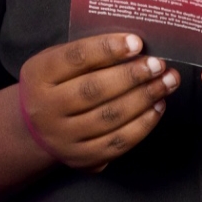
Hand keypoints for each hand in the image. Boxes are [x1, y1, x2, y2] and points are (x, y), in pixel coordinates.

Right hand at [18, 33, 179, 171]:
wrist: (34, 128)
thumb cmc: (57, 82)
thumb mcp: (58, 60)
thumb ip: (89, 52)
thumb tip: (136, 45)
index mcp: (39, 75)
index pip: (76, 58)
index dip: (108, 48)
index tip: (137, 43)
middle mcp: (46, 109)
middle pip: (94, 90)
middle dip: (132, 75)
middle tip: (159, 64)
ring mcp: (62, 138)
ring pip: (109, 117)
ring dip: (144, 98)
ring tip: (167, 82)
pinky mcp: (80, 159)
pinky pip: (116, 143)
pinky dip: (142, 124)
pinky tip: (158, 107)